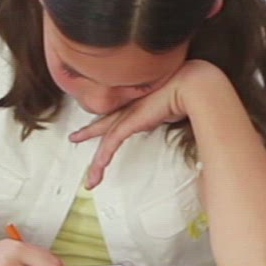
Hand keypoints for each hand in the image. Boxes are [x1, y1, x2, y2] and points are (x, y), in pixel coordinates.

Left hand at [67, 60, 221, 188]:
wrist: (191, 86)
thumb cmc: (188, 92)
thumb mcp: (173, 104)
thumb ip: (165, 110)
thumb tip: (169, 113)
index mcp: (139, 102)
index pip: (117, 113)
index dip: (106, 120)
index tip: (96, 124)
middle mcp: (130, 106)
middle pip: (104, 123)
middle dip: (88, 132)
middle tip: (75, 137)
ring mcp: (128, 113)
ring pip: (105, 140)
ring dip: (97, 163)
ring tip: (91, 180)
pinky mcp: (130, 121)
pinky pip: (112, 142)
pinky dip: (104, 158)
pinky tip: (99, 169)